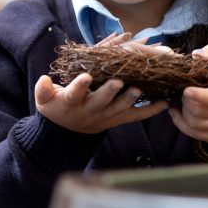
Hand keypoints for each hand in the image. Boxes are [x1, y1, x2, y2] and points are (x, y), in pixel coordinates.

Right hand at [34, 71, 167, 134]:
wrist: (67, 130)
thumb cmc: (56, 106)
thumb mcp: (45, 98)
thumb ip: (43, 89)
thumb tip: (44, 79)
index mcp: (71, 102)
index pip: (74, 93)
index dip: (79, 86)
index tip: (85, 76)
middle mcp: (90, 110)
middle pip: (101, 101)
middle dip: (110, 91)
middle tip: (119, 82)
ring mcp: (106, 116)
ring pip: (119, 108)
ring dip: (130, 99)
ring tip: (140, 89)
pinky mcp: (118, 119)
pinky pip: (136, 116)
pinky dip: (150, 111)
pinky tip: (164, 103)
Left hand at [168, 43, 207, 142]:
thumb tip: (196, 54)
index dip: (200, 96)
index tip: (186, 90)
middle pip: (201, 111)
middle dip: (187, 100)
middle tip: (183, 90)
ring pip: (195, 124)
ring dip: (183, 112)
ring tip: (182, 100)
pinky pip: (194, 134)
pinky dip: (181, 123)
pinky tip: (177, 112)